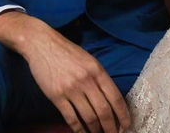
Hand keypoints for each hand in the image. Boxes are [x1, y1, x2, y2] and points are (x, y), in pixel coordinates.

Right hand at [0, 12, 129, 132]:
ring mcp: (71, 89)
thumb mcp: (89, 60)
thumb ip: (99, 76)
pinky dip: (78, 129)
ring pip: (88, 117)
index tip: (126, 125)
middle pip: (103, 110)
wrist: (43, 45)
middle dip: (111, 127)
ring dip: (95, 130)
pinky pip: (71, 118)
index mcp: (97, 70)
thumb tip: (110, 98)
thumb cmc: (68, 52)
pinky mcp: (56, 96)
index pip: (115, 96)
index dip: (122, 113)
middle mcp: (86, 80)